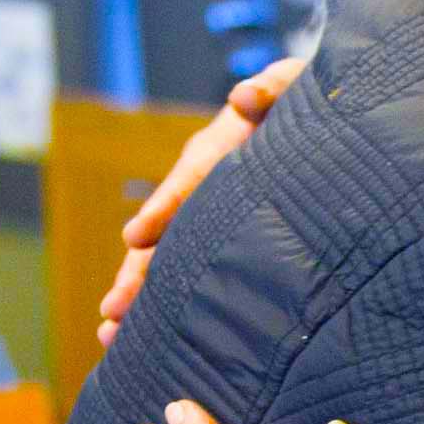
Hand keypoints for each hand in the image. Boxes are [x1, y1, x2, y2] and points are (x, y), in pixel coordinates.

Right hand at [96, 58, 302, 342]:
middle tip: (112, 310)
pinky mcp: (214, 236)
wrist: (313, 116)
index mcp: (220, 147)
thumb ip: (274, 87)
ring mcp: (203, 211)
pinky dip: (161, 300)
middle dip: (137, 271)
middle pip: (163, 231)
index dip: (164, 208)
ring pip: (162, 256)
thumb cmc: (307, 100)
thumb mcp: (296, 85)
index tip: (137, 237)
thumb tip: (245, 96)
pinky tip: (140, 338)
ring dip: (137, 294)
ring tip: (110, 335)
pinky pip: (183, 268)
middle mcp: (201, 184)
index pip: (191, 179)